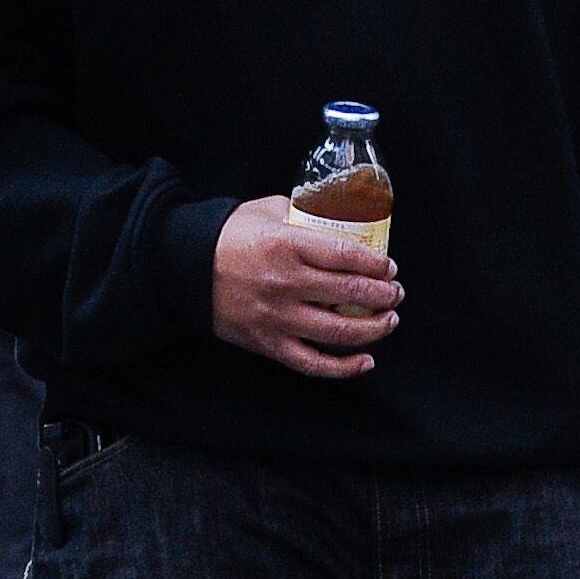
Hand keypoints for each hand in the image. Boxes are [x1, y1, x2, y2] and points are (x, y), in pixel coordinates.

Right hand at [211, 195, 402, 379]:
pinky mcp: (268, 343)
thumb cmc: (229, 236)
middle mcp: (285, 284)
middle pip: (351, 293)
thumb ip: (304, 214)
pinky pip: (312, 363)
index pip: (347, 256)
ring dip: (374, 329)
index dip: (377, 264)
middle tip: (395, 293)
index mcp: (287, 246)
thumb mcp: (267, 210)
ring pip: (339, 332)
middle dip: (384, 295)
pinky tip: (365, 360)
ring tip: (389, 321)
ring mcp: (278, 318)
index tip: (389, 267)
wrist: (184, 268)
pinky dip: (343, 367)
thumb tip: (340, 218)